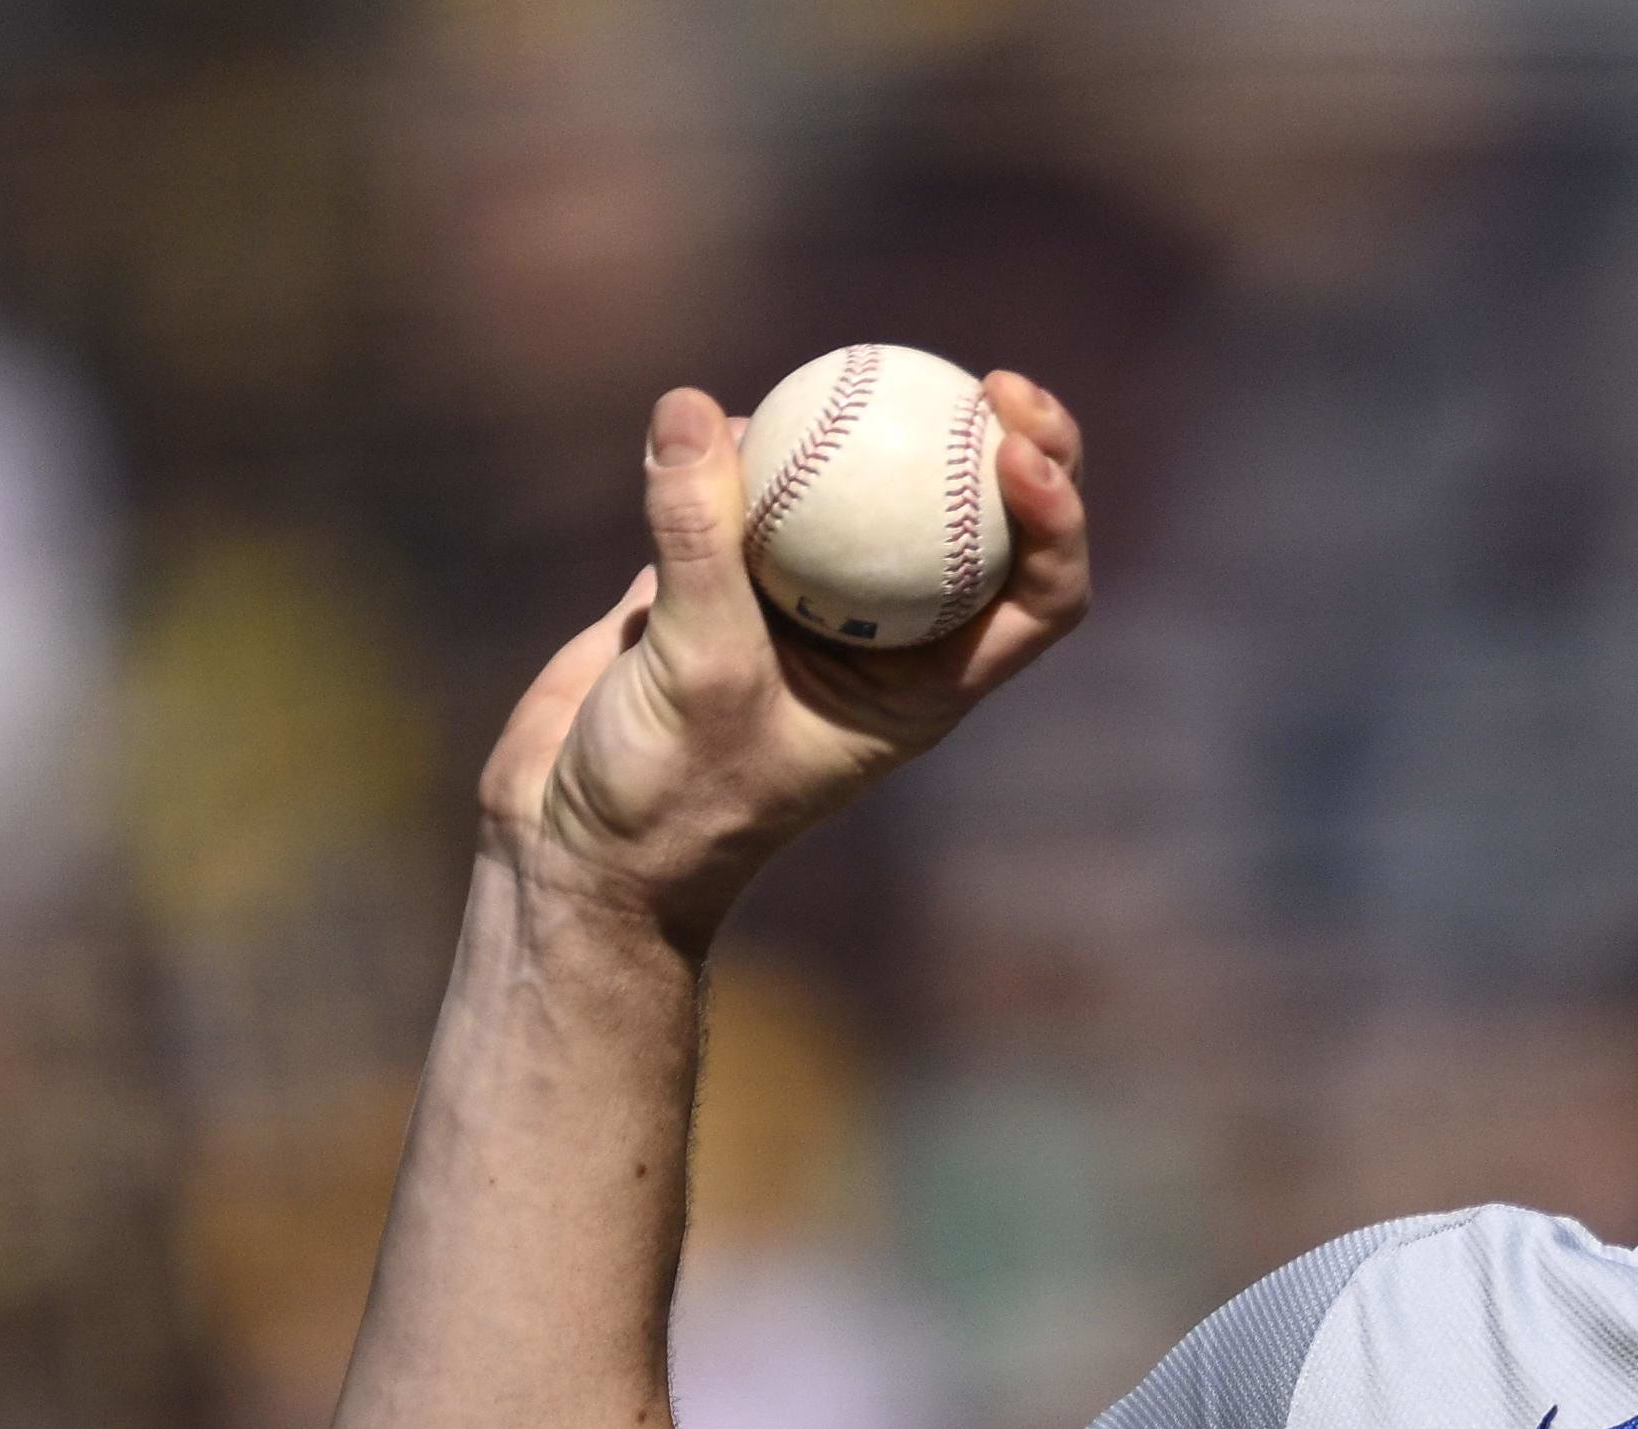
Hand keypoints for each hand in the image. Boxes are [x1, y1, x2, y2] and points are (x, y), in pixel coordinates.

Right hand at [477, 371, 1092, 945]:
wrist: (578, 843)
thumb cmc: (668, 794)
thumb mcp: (694, 666)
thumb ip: (699, 538)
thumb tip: (693, 406)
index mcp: (929, 686)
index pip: (1040, 598)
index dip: (1059, 522)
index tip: (1017, 450)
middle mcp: (886, 640)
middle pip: (981, 530)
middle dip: (1007, 449)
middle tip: (987, 381)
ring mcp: (807, 606)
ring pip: (867, 500)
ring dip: (873, 436)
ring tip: (850, 376)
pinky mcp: (722, 581)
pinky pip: (754, 497)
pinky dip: (746, 452)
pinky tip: (713, 413)